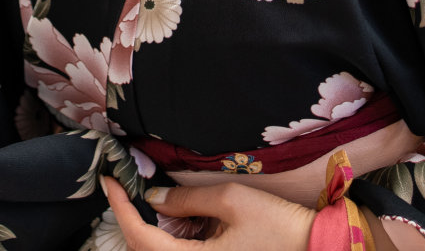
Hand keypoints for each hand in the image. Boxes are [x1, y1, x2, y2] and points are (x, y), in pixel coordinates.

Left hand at [103, 177, 314, 250]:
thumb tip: (152, 197)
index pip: (140, 238)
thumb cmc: (278, 227)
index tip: (109, 181)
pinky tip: (176, 216)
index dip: (120, 208)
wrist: (315, 248)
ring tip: (148, 198)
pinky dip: (169, 238)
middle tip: (125, 187)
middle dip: (130, 218)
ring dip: (149, 230)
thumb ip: (187, 200)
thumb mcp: (231, 201)